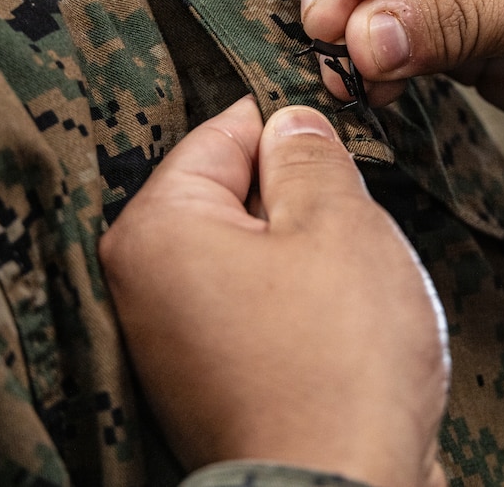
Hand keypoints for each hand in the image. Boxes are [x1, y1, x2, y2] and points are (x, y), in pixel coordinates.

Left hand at [99, 98, 448, 486]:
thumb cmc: (338, 359)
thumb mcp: (338, 224)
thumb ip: (310, 156)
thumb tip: (292, 122)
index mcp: (159, 230)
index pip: (222, 132)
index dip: (289, 123)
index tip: (339, 123)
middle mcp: (147, 285)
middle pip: (234, 196)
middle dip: (301, 196)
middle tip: (356, 215)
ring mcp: (176, 341)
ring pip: (255, 253)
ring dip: (309, 253)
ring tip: (352, 284)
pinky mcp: (211, 381)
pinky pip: (259, 308)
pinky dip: (302, 303)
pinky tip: (342, 327)